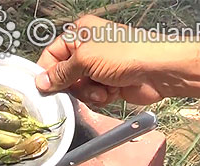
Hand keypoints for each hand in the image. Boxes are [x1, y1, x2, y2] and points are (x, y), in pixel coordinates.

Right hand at [36, 15, 165, 105]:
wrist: (159, 70)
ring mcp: (99, 68)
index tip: (44, 88)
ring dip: (89, 93)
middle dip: (73, 85)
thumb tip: (41, 82)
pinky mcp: (109, 84)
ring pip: (78, 89)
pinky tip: (112, 92)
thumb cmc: (124, 55)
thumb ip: (61, 73)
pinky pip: (93, 96)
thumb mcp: (85, 59)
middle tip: (84, 86)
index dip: (47, 72)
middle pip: (65, 75)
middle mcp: (88, 50)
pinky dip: (100, 97)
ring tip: (103, 89)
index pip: (52, 54)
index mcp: (80, 34)